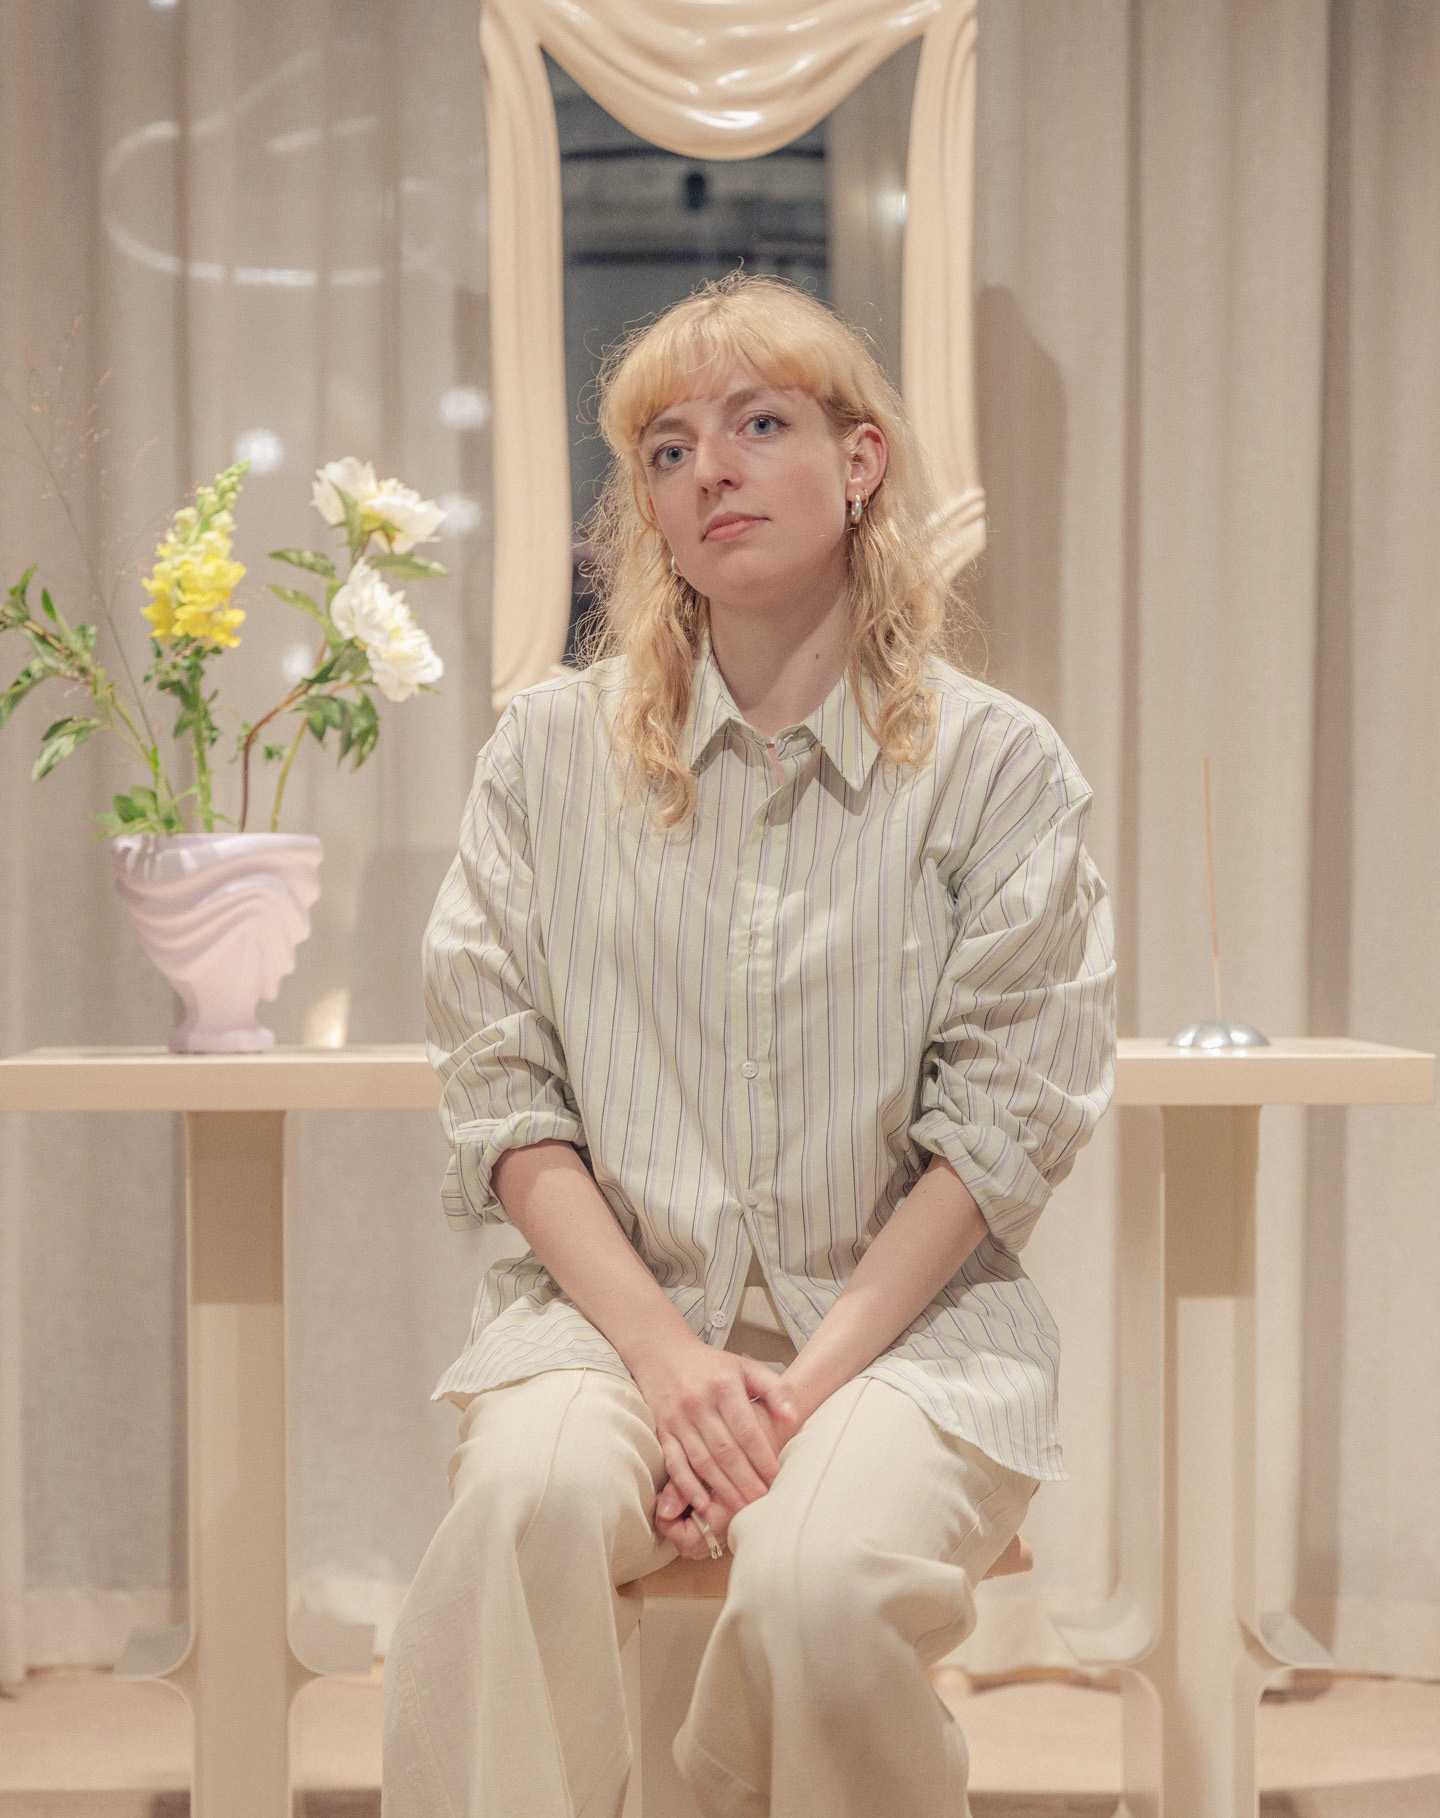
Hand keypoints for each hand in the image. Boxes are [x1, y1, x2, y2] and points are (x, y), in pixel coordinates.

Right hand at [653, 1382, 804, 1559]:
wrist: (662, 1353)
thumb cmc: (710, 1365)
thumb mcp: (745, 1367)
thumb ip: (773, 1387)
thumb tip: (792, 1416)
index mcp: (723, 1386)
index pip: (746, 1429)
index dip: (762, 1456)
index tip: (776, 1478)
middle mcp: (699, 1403)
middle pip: (725, 1450)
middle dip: (746, 1480)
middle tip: (762, 1502)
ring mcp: (679, 1419)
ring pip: (703, 1461)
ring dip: (723, 1488)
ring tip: (741, 1508)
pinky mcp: (663, 1432)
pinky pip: (675, 1463)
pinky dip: (688, 1486)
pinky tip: (703, 1503)